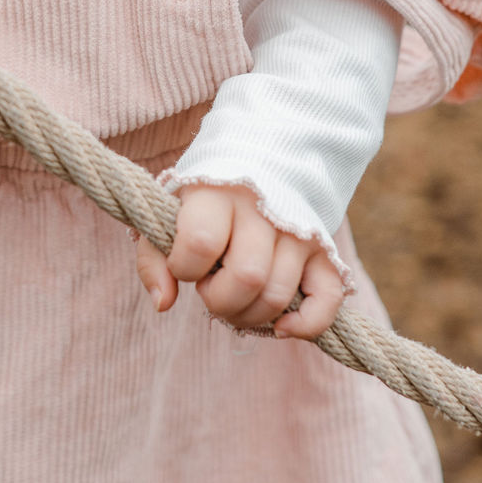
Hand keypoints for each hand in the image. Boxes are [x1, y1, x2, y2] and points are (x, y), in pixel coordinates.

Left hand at [135, 182, 345, 339]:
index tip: (185, 263)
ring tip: (236, 295)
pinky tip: (279, 326)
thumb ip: (154, 257)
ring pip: (278, 295)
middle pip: (246, 277)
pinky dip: (305, 325)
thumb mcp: (170, 211)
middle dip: (220, 299)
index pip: (201, 243)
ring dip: (250, 315)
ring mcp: (299, 230)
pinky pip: (326, 300)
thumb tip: (163, 303)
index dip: (185, 267)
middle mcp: (264, 209)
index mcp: (219, 193)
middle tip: (211, 285)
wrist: (262, 156)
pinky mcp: (324, 251)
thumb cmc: (207, 195)